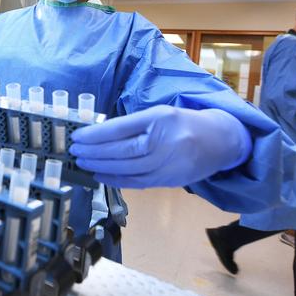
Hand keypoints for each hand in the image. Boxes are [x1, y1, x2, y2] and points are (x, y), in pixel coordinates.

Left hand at [69, 105, 251, 188]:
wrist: (222, 141)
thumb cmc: (184, 123)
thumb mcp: (160, 113)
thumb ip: (133, 124)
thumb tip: (100, 135)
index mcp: (160, 119)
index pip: (120, 128)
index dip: (96, 134)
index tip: (77, 136)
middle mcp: (164, 142)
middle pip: (121, 150)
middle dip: (93, 151)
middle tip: (73, 150)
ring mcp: (167, 164)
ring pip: (127, 168)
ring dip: (100, 165)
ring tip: (81, 161)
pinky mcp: (169, 180)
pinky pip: (137, 182)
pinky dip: (115, 179)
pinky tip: (99, 174)